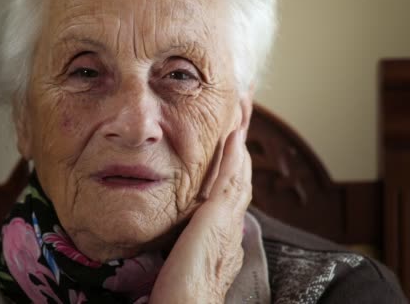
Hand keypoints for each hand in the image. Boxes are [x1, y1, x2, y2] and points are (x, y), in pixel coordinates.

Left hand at [150, 129, 252, 302]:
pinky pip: (230, 180)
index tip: (229, 155)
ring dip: (240, 149)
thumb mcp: (178, 265)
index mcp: (221, 242)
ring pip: (239, 178)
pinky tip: (233, 135)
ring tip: (240, 123)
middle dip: (240, 156)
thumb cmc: (176, 296)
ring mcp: (228, 224)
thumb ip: (178, 248)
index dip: (231, 176)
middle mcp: (230, 231)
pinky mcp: (219, 219)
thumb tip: (169, 241)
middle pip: (239, 185)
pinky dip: (233, 156)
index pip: (228, 201)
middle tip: (240, 127)